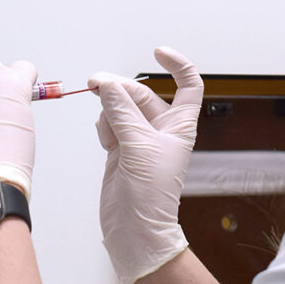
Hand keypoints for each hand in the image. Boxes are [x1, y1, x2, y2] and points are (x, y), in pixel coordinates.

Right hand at [88, 47, 203, 283]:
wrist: (135, 230)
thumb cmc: (151, 195)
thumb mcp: (138, 146)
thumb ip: (122, 112)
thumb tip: (107, 84)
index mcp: (179, 125)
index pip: (187, 85)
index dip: (177, 65)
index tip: (158, 53)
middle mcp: (161, 129)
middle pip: (141, 93)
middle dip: (120, 88)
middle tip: (96, 85)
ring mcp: (139, 138)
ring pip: (121, 106)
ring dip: (110, 109)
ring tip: (108, 129)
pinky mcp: (120, 149)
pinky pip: (109, 122)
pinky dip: (104, 125)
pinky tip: (105, 141)